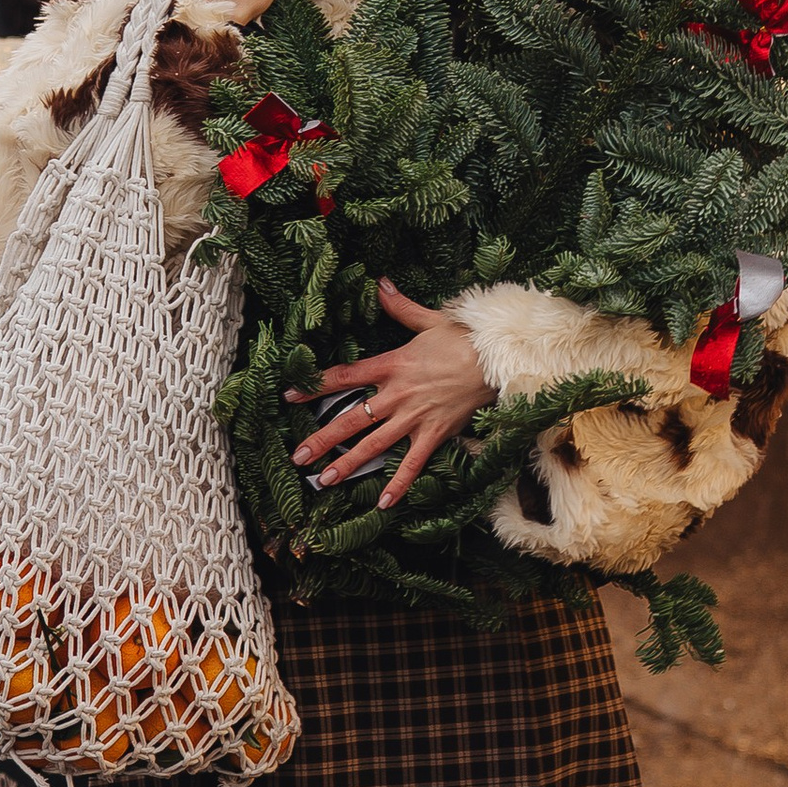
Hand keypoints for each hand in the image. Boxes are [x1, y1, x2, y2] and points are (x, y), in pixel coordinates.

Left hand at [287, 281, 487, 507]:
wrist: (497, 360)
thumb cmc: (464, 339)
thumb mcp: (430, 319)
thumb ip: (400, 306)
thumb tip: (380, 283)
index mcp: (391, 365)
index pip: (344, 376)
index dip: (314, 387)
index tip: (289, 397)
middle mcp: (396, 395)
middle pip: (351, 420)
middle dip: (322, 439)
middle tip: (298, 456)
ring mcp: (414, 417)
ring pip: (373, 445)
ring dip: (348, 464)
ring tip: (324, 481)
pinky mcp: (435, 434)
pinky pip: (413, 464)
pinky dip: (398, 484)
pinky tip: (383, 503)